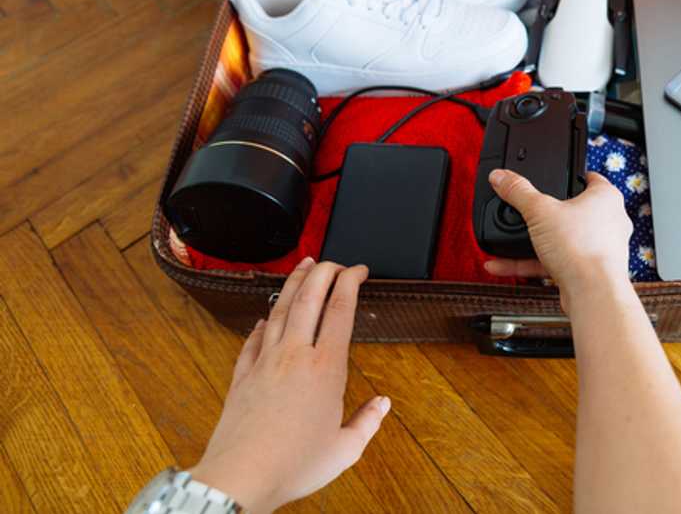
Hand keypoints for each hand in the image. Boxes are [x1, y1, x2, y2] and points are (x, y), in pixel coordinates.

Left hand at [190, 259, 388, 512]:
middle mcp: (295, 355)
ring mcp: (265, 362)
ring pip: (279, 309)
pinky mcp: (242, 375)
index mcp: (326, 368)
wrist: (241, 476)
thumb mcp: (345, 449)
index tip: (358, 270)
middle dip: (323, 271)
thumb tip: (382, 405)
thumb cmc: (293, 465)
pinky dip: (262, 323)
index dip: (350, 281)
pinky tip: (265, 317)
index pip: (341, 309)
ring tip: (303, 266)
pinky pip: (253, 339)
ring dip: (293, 283)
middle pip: (309, 297)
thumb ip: (367, 422)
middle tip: (333, 260)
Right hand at [484, 169, 632, 311]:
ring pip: (562, 239)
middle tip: (527, 210)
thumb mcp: (539, 212)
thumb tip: (501, 177)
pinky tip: (503, 264)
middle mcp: (609, 222)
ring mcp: (600, 249)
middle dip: (546, 213)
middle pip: (572, 210)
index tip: (554, 175)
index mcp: (606, 198)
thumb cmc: (582, 249)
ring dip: (533, 242)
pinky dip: (531, 262)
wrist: (592, 293)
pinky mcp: (587, 271)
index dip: (570, 175)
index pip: (590, 178)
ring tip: (508, 240)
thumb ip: (518, 192)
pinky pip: (556, 261)